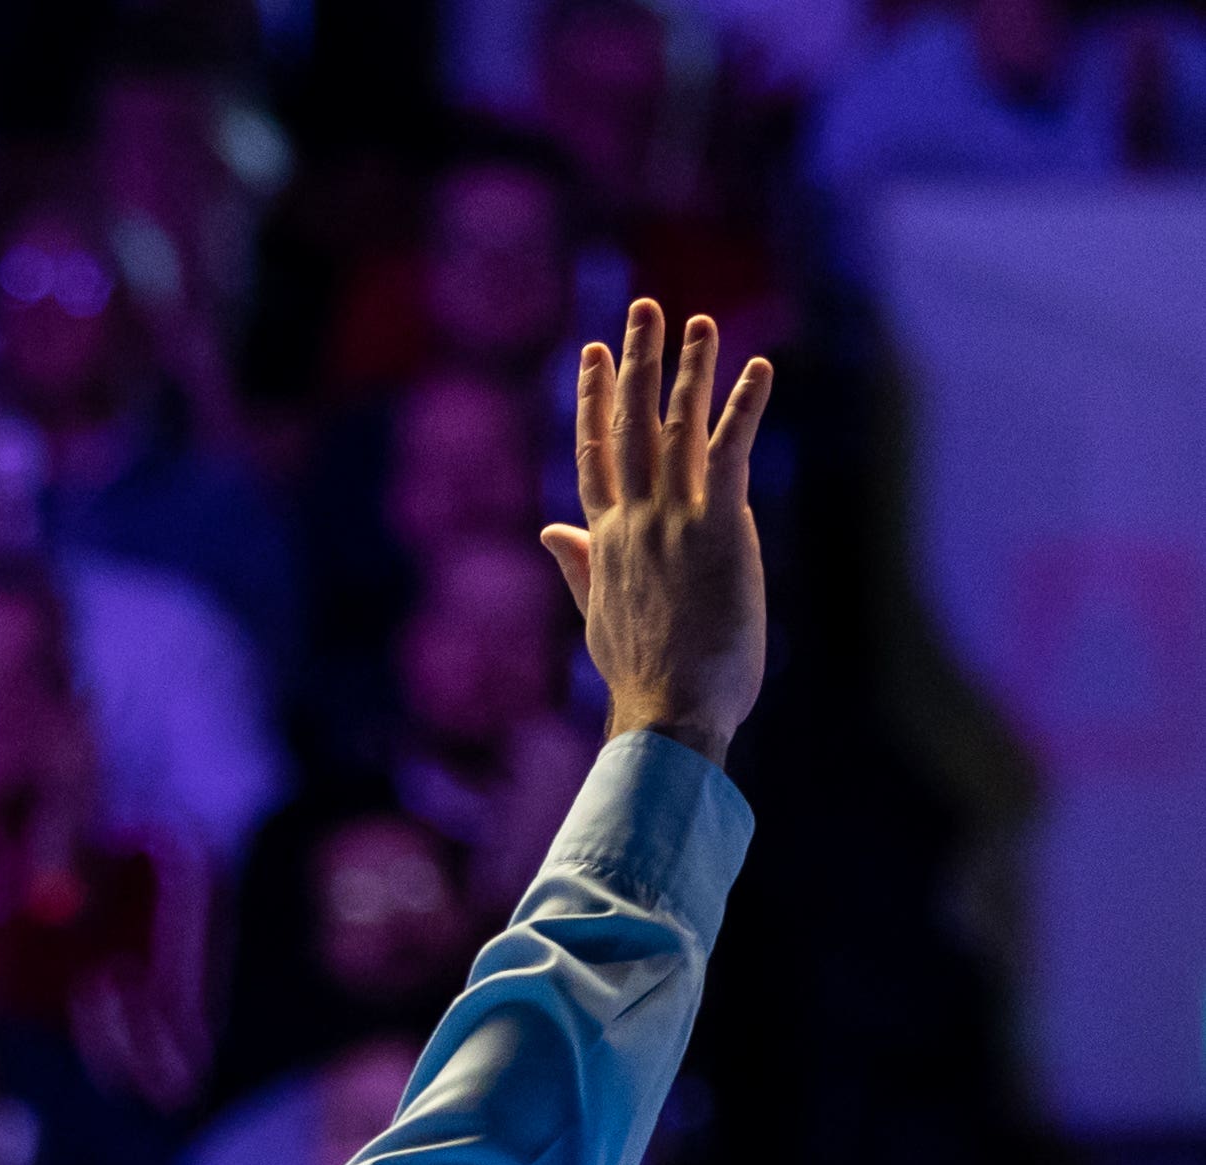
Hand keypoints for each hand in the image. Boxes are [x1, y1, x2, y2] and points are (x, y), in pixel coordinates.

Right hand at [541, 300, 772, 764]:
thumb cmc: (642, 678)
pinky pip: (729, 454)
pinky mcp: (717, 529)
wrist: (668, 711)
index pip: (595, 454)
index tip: (594, 353)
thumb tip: (550, 530)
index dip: (594, 400)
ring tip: (701, 320)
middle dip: (635, 363)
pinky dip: (744, 408)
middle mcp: (632, 521)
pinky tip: (759, 367)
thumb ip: (578, 566)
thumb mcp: (599, 617)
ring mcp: (673, 521)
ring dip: (690, 369)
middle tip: (642, 309)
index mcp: (605, 542)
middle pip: (630, 425)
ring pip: (677, 428)